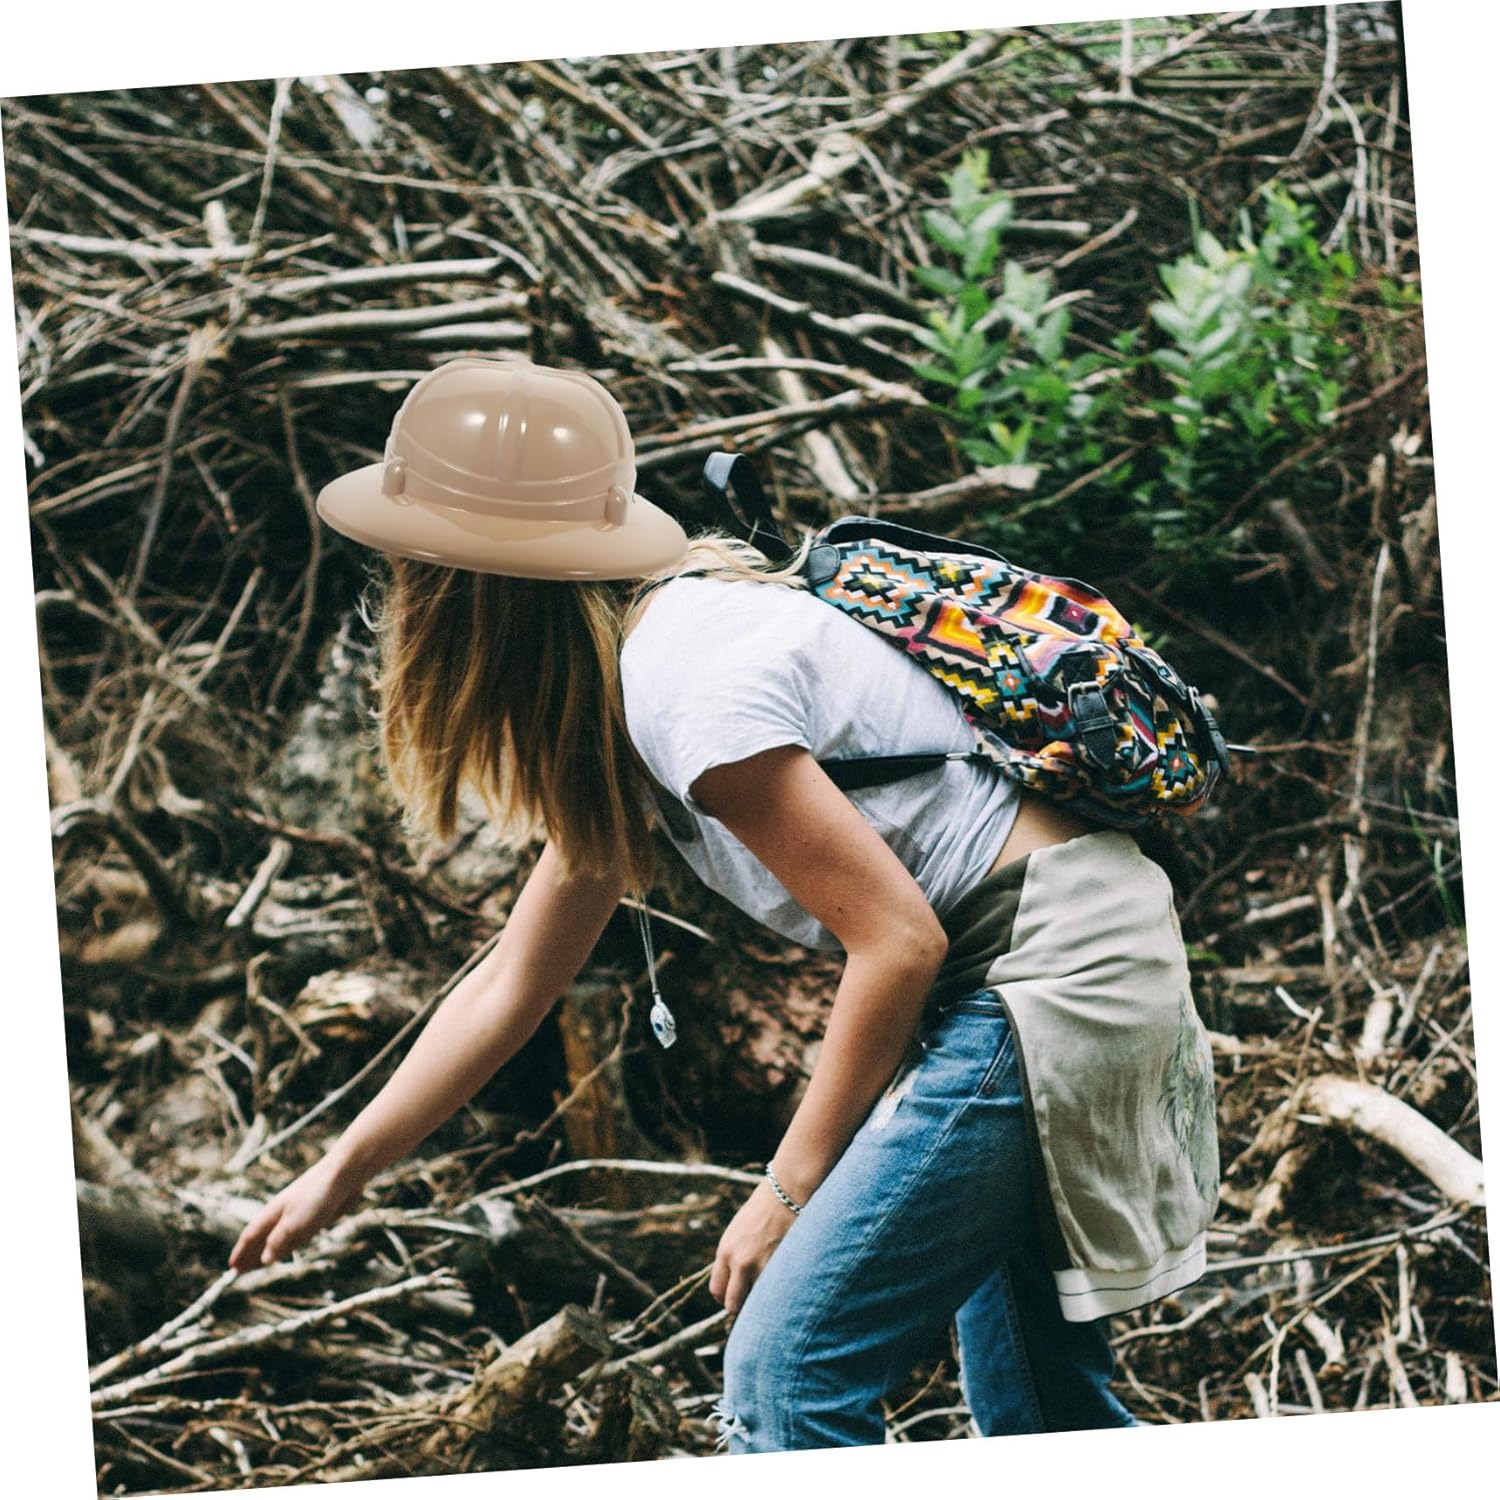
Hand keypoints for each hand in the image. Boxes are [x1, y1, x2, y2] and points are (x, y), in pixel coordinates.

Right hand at [228, 1153, 366, 1272]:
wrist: (344, 1175)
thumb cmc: (316, 1195)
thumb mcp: (294, 1222)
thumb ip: (278, 1241)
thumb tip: (264, 1260)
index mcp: (273, 1213)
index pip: (251, 1235)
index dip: (241, 1251)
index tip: (232, 1267)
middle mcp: (283, 1214)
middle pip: (262, 1239)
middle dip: (250, 1254)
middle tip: (239, 1270)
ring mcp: (298, 1215)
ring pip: (278, 1239)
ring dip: (267, 1252)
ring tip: (257, 1264)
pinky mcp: (314, 1217)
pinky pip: (295, 1237)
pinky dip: (286, 1246)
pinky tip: (285, 1251)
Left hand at [710, 1178, 798, 1316]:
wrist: (786, 1191)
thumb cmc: (765, 1207)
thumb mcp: (740, 1230)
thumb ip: (735, 1254)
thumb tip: (737, 1279)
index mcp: (725, 1250)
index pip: (717, 1290)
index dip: (727, 1298)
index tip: (737, 1298)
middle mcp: (738, 1261)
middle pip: (733, 1303)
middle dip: (743, 1307)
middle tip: (754, 1303)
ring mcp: (759, 1265)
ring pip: (756, 1302)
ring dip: (763, 1301)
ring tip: (772, 1295)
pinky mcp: (779, 1266)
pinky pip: (774, 1291)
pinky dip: (779, 1292)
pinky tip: (785, 1285)